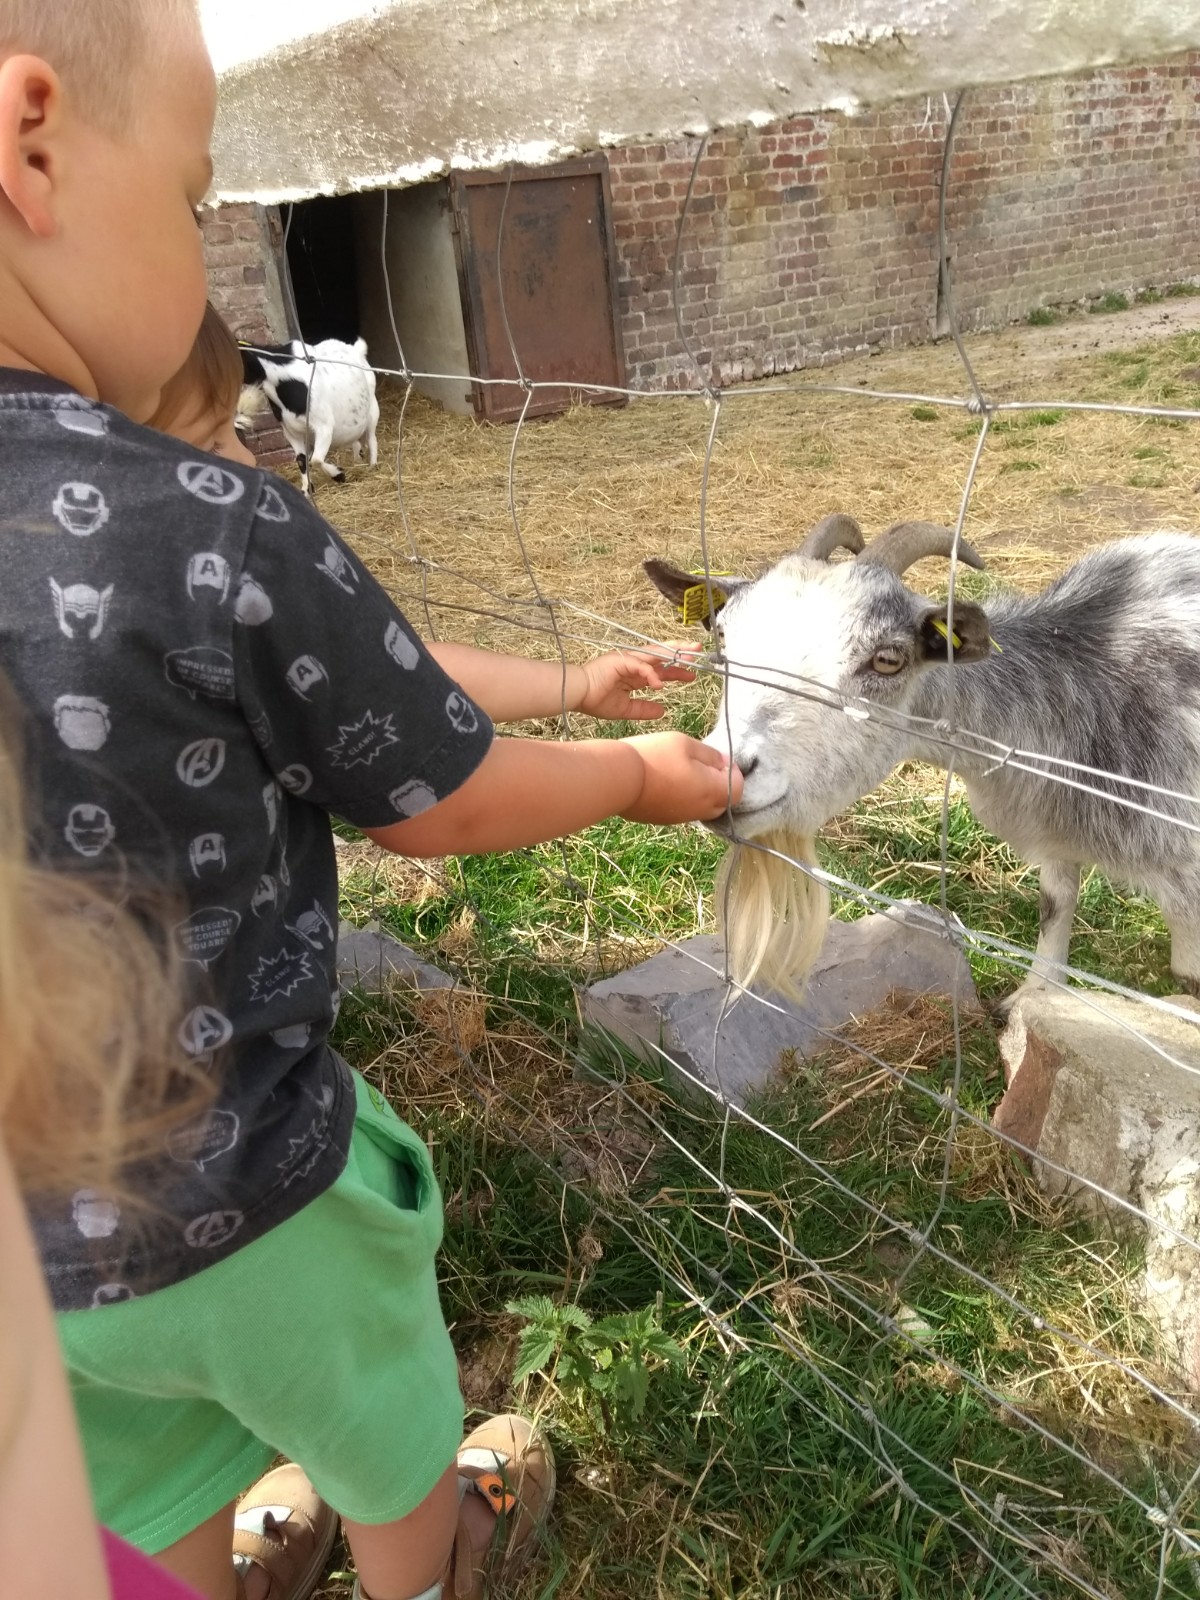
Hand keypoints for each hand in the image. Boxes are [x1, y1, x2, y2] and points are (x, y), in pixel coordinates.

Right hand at [576, 646, 698, 721]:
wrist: (576, 695)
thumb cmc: (594, 701)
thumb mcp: (625, 709)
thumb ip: (643, 709)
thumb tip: (663, 711)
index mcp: (634, 675)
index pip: (660, 670)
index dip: (676, 672)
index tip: (692, 676)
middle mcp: (633, 664)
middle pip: (661, 655)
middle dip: (680, 652)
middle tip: (699, 650)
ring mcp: (627, 659)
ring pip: (655, 653)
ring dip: (673, 651)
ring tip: (690, 652)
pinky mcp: (620, 660)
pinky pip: (640, 665)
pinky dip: (651, 674)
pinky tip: (660, 685)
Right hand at [619, 732, 742, 823]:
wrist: (618, 779)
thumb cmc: (654, 756)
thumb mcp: (685, 743)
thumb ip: (710, 755)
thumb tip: (724, 762)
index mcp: (711, 790)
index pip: (739, 789)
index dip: (735, 772)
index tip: (720, 759)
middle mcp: (700, 809)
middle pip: (723, 802)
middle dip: (722, 785)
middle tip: (705, 765)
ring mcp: (681, 817)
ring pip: (703, 808)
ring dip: (702, 793)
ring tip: (685, 772)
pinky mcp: (664, 819)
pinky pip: (684, 811)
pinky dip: (685, 799)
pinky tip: (669, 783)